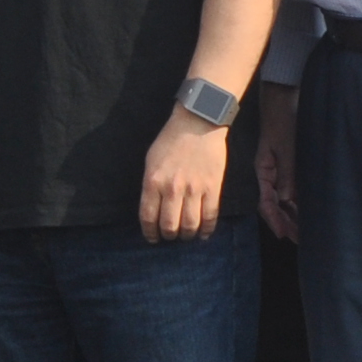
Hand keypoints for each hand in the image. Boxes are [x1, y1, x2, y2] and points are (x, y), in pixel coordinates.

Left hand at [140, 115, 228, 242]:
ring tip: (186, 236)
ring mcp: (194, 189)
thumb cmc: (171, 139)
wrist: (198, 123)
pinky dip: (207, 229)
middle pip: (169, 225)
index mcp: (153, 181)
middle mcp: (172, 188)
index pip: (148, 217)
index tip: (152, 238)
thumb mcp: (151, 160)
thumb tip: (153, 208)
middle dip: (169, 236)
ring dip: (187, 235)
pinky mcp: (213, 187)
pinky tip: (203, 234)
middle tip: (170, 237)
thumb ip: (151, 185)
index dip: (150, 232)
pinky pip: (210, 215)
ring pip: (190, 225)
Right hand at [255, 83, 300, 244]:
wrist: (283, 99)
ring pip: (284, 199)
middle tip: (298, 240)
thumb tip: (287, 199)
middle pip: (275, 205)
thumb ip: (287, 172)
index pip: (266, 202)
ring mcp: (279, 170)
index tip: (283, 235)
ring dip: (293, 215)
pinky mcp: (289, 165)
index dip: (274, 220)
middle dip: (285, 223)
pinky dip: (298, 202)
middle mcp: (270, 174)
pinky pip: (291, 189)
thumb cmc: (282, 120)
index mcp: (264, 170)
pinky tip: (307, 210)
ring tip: (304, 231)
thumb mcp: (286, 146)